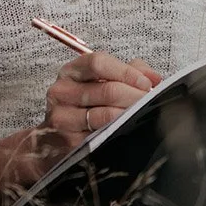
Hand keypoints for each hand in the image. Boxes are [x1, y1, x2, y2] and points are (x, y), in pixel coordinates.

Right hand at [42, 51, 162, 144]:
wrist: (50, 141)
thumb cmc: (83, 107)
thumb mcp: (100, 82)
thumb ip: (128, 72)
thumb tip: (154, 78)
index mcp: (71, 72)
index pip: (99, 63)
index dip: (127, 72)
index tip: (146, 83)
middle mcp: (62, 92)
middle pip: (107, 90)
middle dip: (135, 96)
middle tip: (151, 102)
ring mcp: (63, 118)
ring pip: (106, 115)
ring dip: (130, 115)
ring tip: (142, 115)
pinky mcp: (68, 143)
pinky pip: (101, 137)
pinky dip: (119, 133)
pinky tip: (127, 131)